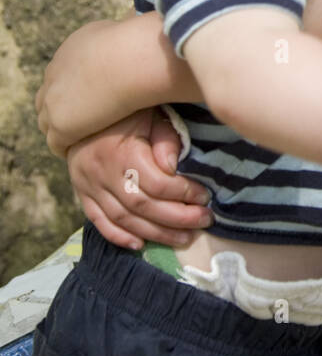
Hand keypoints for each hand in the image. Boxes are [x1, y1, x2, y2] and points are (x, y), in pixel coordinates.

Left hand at [36, 20, 125, 155]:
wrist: (129, 60)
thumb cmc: (138, 44)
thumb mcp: (129, 26)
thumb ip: (125, 30)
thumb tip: (138, 19)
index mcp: (70, 50)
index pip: (62, 74)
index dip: (76, 88)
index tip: (93, 99)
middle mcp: (55, 73)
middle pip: (48, 96)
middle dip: (63, 108)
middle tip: (85, 122)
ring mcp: (53, 99)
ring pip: (47, 121)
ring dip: (63, 130)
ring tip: (83, 140)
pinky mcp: (59, 124)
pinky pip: (56, 143)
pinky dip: (68, 147)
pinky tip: (84, 150)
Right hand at [69, 109, 210, 249]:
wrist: (82, 110)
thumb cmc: (127, 114)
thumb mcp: (151, 116)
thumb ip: (165, 139)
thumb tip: (172, 167)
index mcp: (122, 152)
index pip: (157, 183)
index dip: (184, 193)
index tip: (204, 197)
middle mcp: (103, 173)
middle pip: (142, 206)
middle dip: (177, 218)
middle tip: (204, 220)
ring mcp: (89, 187)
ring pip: (124, 219)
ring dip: (156, 234)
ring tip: (184, 238)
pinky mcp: (82, 194)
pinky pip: (99, 222)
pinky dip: (118, 237)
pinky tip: (140, 245)